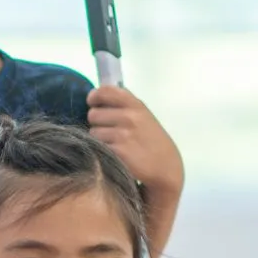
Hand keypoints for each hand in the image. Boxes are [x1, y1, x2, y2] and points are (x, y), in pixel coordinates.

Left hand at [86, 86, 182, 203]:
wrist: (165, 166)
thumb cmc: (150, 140)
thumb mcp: (143, 115)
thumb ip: (123, 105)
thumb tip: (95, 98)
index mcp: (135, 105)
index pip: (105, 91)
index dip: (95, 96)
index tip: (93, 103)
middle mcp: (129, 117)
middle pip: (93, 114)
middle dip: (97, 122)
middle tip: (108, 130)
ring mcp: (123, 135)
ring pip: (93, 132)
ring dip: (98, 139)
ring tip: (113, 144)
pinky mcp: (118, 152)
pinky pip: (97, 147)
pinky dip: (101, 151)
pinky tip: (114, 154)